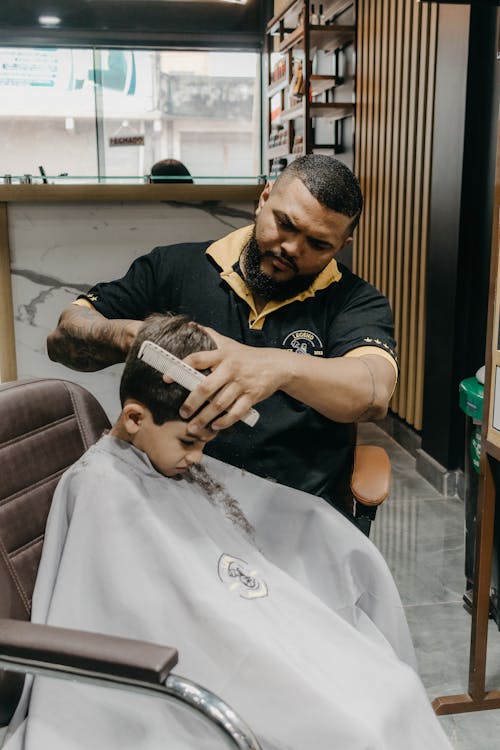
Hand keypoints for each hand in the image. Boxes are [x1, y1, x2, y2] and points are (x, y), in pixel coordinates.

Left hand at [171, 328, 288, 432]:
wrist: (276, 365)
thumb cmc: (246, 355)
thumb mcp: (229, 343)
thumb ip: (210, 335)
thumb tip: (191, 325)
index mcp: (221, 355)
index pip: (197, 359)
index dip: (180, 368)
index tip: (166, 378)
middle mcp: (230, 369)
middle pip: (206, 387)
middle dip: (191, 403)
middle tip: (182, 413)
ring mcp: (241, 383)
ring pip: (219, 403)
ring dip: (204, 418)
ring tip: (193, 428)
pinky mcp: (252, 396)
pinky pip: (236, 412)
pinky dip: (225, 421)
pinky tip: (215, 426)